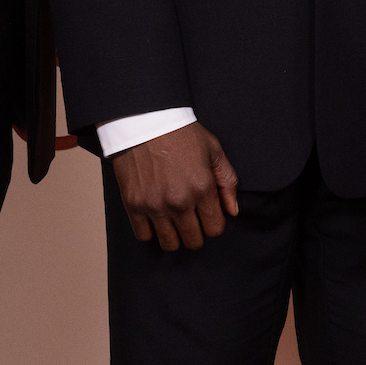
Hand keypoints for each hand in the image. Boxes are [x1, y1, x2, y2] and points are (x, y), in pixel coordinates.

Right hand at [110, 122, 239, 251]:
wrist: (144, 120)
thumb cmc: (181, 133)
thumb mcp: (213, 150)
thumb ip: (227, 181)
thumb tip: (232, 211)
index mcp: (202, 188)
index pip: (215, 229)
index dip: (213, 223)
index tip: (206, 214)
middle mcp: (179, 201)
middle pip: (194, 241)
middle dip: (196, 232)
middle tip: (190, 218)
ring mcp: (155, 205)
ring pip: (170, 244)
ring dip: (174, 235)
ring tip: (173, 220)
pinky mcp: (133, 204)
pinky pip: (144, 236)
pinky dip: (150, 231)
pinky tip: (154, 217)